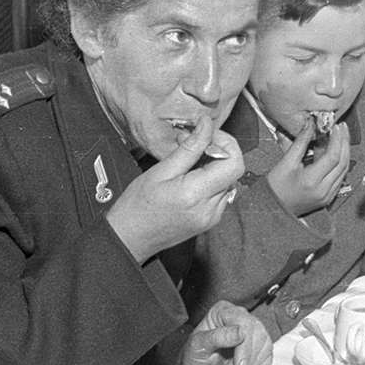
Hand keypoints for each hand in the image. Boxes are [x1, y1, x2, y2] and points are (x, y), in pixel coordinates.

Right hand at [104, 115, 243, 260]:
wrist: (130, 238)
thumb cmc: (138, 207)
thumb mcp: (161, 170)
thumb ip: (189, 147)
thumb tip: (206, 126)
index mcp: (197, 194)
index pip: (234, 163)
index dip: (226, 143)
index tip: (208, 134)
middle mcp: (210, 209)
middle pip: (232, 170)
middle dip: (216, 150)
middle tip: (192, 142)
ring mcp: (212, 217)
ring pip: (227, 180)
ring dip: (213, 164)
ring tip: (187, 159)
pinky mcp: (210, 220)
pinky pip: (220, 192)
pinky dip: (210, 179)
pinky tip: (190, 176)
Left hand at [181, 300, 273, 364]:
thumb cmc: (195, 359)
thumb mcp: (198, 347)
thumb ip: (217, 337)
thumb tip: (240, 332)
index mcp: (223, 311)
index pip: (244, 323)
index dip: (244, 346)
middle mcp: (240, 317)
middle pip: (259, 334)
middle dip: (247, 358)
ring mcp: (252, 331)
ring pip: (266, 346)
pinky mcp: (259, 346)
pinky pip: (268, 357)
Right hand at [266, 120, 350, 217]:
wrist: (273, 208)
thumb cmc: (276, 186)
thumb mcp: (286, 162)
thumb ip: (301, 142)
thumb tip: (310, 124)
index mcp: (311, 181)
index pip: (333, 157)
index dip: (336, 139)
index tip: (335, 126)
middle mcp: (323, 190)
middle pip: (343, 163)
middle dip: (344, 142)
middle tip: (342, 127)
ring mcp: (327, 196)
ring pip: (344, 170)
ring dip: (344, 152)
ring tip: (340, 136)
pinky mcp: (328, 197)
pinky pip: (339, 177)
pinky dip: (340, 163)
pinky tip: (336, 152)